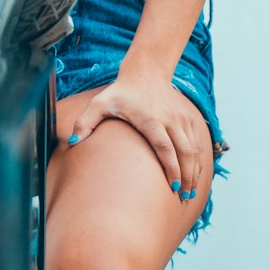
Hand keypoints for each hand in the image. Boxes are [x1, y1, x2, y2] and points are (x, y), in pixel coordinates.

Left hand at [67, 64, 204, 202]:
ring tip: (190, 192)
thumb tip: (72, 143)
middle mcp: (170, 120)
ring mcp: (181, 119)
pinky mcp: (188, 119)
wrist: (146, 72)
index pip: (165, 146)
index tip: (173, 186)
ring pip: (193, 149)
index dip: (171, 167)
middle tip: (184, 197)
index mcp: (150, 119)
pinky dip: (197, 162)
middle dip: (186, 176)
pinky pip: (197, 144)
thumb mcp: (99, 104)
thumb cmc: (120, 92)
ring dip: (194, 172)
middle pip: (184, 152)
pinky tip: (194, 176)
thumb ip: (84, 123)